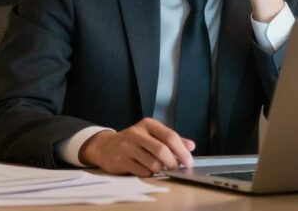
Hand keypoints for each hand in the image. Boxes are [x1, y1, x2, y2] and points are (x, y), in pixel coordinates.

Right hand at [79, 118, 194, 176]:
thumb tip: (191, 146)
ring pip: (153, 163)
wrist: (106, 147)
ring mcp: (127, 146)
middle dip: (173, 163)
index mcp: (147, 124)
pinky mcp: (121, 160)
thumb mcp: (152, 135)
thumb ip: (171, 140)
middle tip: (176, 168)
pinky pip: (142, 171)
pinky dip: (148, 173)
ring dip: (160, 170)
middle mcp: (136, 133)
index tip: (189, 161)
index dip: (182, 150)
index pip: (170, 136)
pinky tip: (145, 170)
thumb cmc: (134, 142)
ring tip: (158, 168)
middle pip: (162, 150)